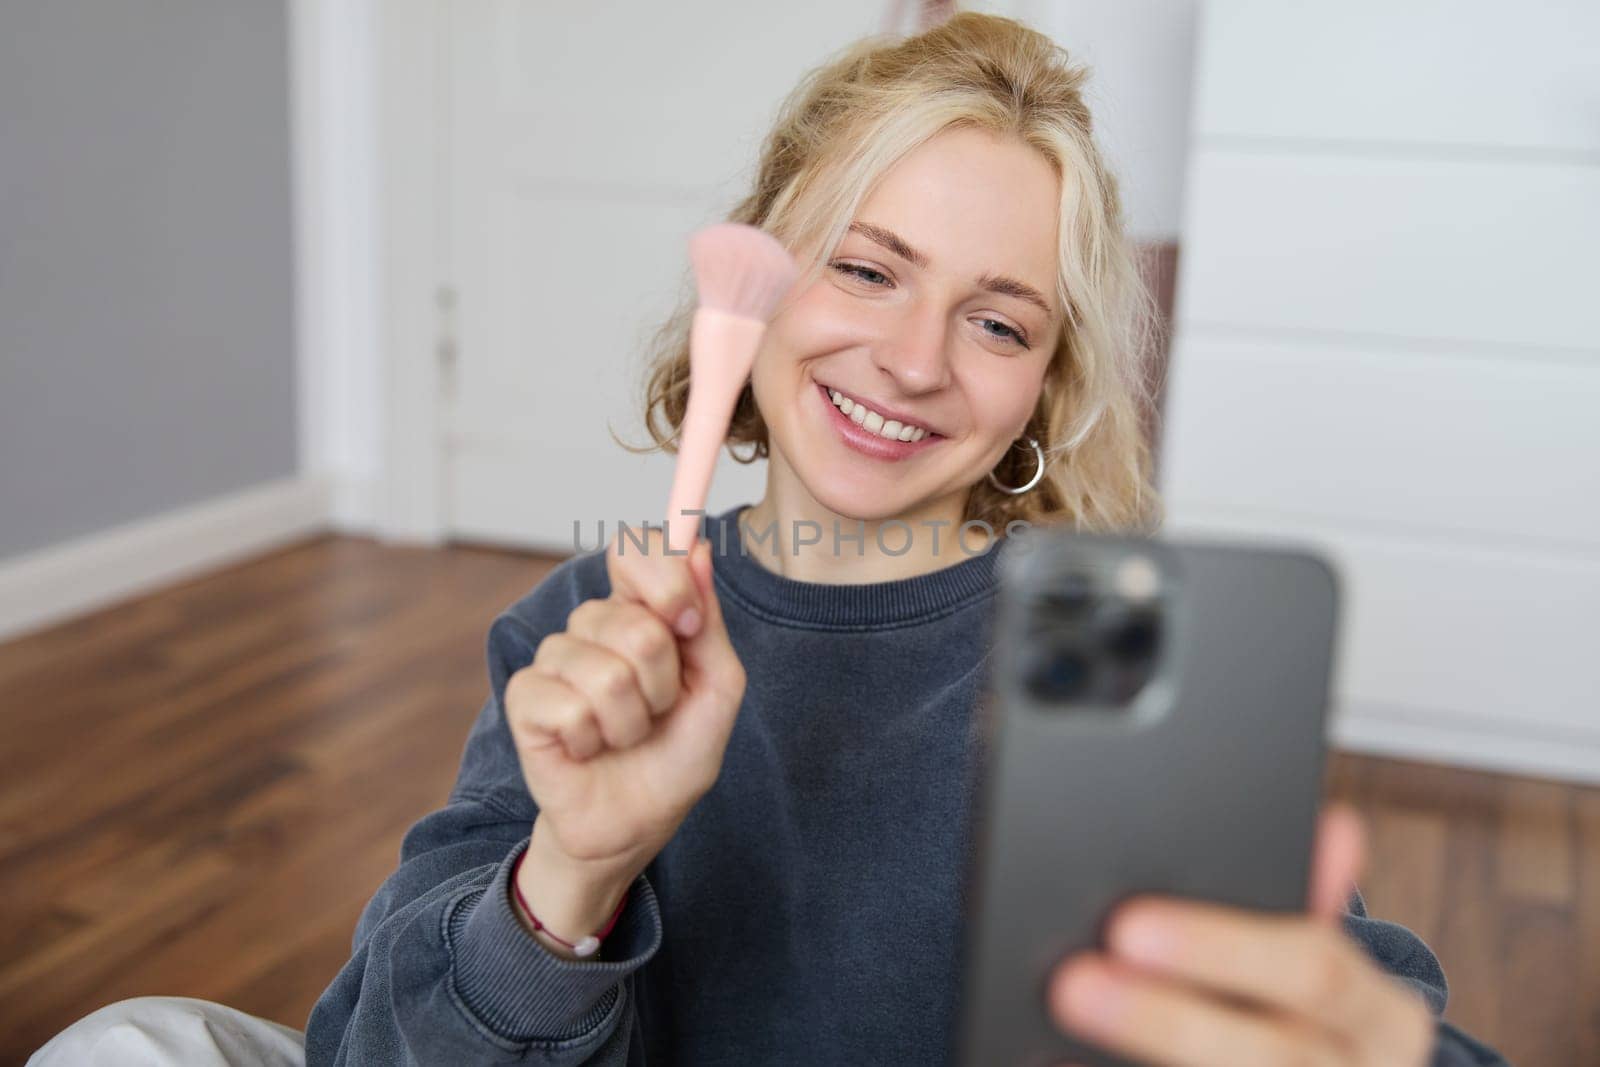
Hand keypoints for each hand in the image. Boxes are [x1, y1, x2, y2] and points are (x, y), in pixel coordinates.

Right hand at [504, 526, 745, 882]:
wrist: (636, 822)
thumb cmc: (676, 753)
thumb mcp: (717, 688)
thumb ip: (708, 622)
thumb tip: (701, 550)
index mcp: (640, 609)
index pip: (635, 548)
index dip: (664, 576)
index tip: (689, 623)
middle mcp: (592, 626)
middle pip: (634, 622)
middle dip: (663, 683)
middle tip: (657, 712)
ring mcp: (554, 659)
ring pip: (605, 672)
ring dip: (631, 721)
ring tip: (624, 735)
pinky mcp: (525, 698)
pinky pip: (569, 706)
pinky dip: (595, 739)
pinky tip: (588, 749)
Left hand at [1048, 806, 1435, 1065]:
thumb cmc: (1306, 1021)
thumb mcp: (1317, 969)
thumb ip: (1303, 901)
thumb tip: (1333, 826)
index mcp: (1381, 1018)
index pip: (1315, 971)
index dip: (1222, 948)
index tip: (1127, 927)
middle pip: (1273, 1056)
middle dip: (1162, 1020)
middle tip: (1070, 981)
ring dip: (1142, 1064)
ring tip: (1051, 1037)